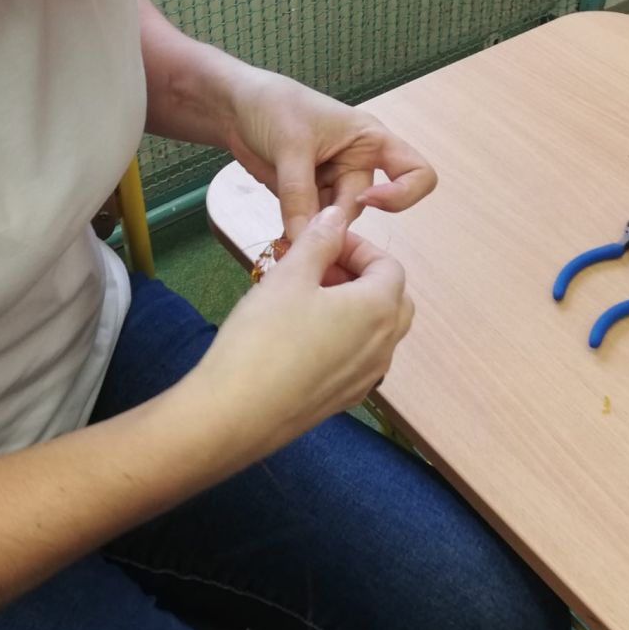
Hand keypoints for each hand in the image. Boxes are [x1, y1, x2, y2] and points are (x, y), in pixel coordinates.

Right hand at [195, 207, 412, 457]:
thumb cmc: (264, 337)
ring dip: (352, 307)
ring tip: (303, 300)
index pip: (388, 266)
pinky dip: (342, 338)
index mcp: (379, 310)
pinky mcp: (344, 400)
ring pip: (376, 331)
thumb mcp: (289, 276)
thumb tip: (337, 216)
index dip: (356, 247)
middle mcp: (385, 347)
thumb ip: (319, 241)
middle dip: (359, 276)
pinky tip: (299, 338)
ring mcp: (367, 378)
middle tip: (315, 269)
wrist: (237, 413)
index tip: (319, 243)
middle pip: (391, 299)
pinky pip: (358, 359)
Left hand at [225, 69, 436, 245]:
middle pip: (364, 205)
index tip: (366, 199)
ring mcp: (333, 181)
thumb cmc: (273, 106)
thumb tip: (305, 241)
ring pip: (337, 220)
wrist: (234, 106)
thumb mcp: (290, 147)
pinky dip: (301, 229)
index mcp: (370, 140)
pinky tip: (283, 227)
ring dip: (316, 227)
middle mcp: (358, 163)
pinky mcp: (309, 195)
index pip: (417, 173)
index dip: (402, 194)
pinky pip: (314, 222)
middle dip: (336, 219)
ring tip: (288, 220)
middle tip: (304, 224)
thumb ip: (299, 195)